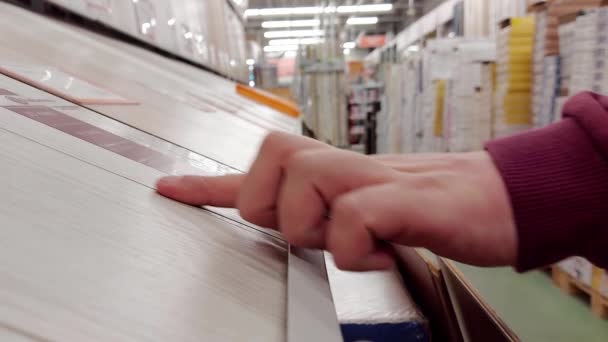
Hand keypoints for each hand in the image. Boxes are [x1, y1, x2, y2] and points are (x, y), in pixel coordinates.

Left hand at [156, 132, 517, 270]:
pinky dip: (358, 247)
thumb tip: (279, 222)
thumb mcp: (361, 212)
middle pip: (268, 164)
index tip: (170, 189)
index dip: (207, 185)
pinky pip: (350, 219)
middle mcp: (340, 167)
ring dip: (322, 227)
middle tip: (324, 229)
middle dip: (282, 210)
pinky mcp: (400, 198)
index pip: (255, 173)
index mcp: (327, 176)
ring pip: (301, 183)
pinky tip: (384, 248)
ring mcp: (369, 178)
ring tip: (361, 240)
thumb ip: (321, 213)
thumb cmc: (423, 210)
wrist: (492, 201)